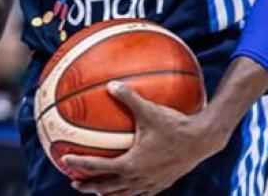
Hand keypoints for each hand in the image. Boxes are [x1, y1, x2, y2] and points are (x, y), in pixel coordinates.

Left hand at [63, 82, 225, 194]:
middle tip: (75, 183)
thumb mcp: (149, 110)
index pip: (98, 167)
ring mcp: (152, 184)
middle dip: (89, 186)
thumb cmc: (175, 125)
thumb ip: (128, 97)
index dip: (79, 164)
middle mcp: (139, 178)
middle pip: (108, 188)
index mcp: (130, 164)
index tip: (65, 160)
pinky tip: (129, 185)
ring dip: (109, 192)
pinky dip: (129, 191)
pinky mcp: (163, 184)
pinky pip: (141, 192)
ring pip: (124, 194)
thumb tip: (111, 84)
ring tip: (99, 190)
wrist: (203, 141)